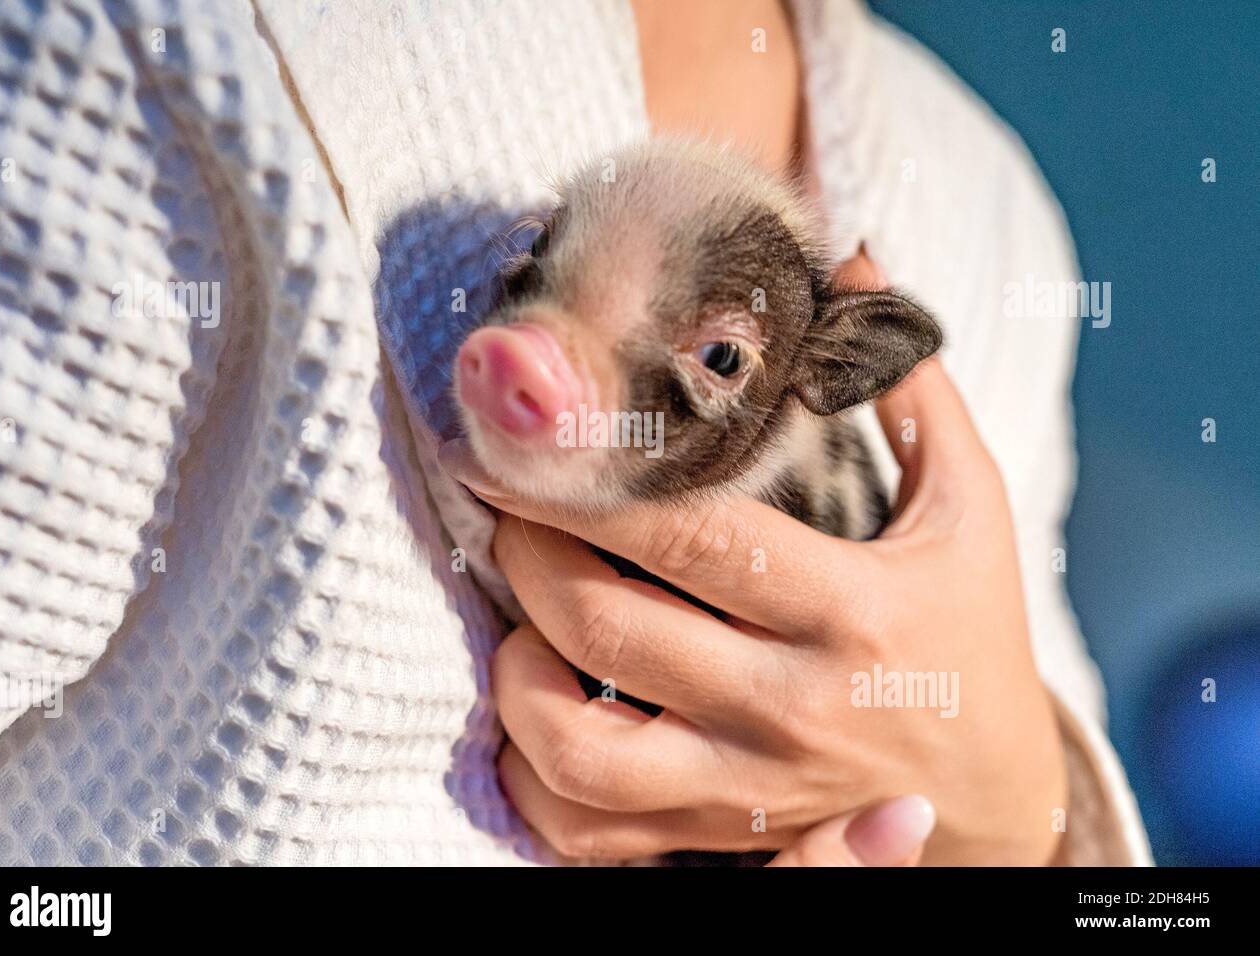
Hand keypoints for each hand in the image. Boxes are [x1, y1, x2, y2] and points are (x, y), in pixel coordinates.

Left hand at [440, 254, 1066, 864]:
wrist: (997, 795)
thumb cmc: (972, 631)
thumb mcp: (969, 507)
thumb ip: (912, 391)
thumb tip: (857, 262)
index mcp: (850, 609)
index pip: (691, 535)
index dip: (590, 486)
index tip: (529, 442)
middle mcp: (790, 706)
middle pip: (609, 627)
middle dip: (529, 554)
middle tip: (508, 506)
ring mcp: (749, 788)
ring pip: (580, 749)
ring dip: (516, 676)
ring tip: (518, 617)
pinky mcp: (722, 841)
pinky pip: (588, 834)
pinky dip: (530, 782)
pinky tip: (531, 717)